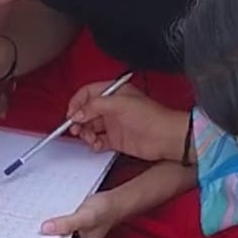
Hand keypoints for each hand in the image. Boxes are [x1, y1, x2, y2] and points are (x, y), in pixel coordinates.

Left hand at [41, 187, 125, 237]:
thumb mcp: (85, 217)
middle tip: (30, 228)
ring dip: (44, 233)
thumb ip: (67, 224)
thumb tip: (46, 229)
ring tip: (37, 222)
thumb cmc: (104, 211)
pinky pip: (54, 235)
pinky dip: (50, 228)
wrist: (113, 203)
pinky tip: (46, 220)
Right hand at [68, 80, 186, 161]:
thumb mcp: (120, 103)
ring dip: (85, 133)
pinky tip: (97, 145)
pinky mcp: (116, 139)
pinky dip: (94, 144)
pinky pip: (98, 141)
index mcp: (114, 93)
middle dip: (78, 120)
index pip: (88, 93)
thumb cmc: (151, 116)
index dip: (77, 102)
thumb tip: (77, 113)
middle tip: (76, 129)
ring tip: (89, 137)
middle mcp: (112, 107)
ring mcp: (114, 124)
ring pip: (90, 127)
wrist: (165, 137)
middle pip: (86, 111)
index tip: (71, 114)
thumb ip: (95, 106)